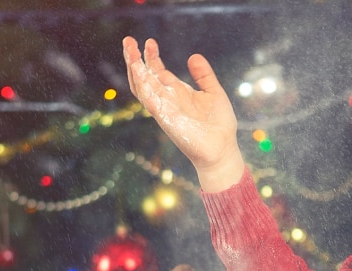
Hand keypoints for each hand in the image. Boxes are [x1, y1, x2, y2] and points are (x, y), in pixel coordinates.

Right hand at [123, 36, 244, 191]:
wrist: (222, 149)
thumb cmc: (219, 125)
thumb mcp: (214, 92)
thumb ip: (204, 75)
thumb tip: (193, 56)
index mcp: (177, 92)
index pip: (157, 71)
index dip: (151, 57)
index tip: (149, 42)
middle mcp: (167, 99)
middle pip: (144, 77)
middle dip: (135, 59)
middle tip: (129, 40)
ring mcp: (164, 108)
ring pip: (142, 87)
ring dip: (134, 70)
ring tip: (130, 52)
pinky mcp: (166, 118)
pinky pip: (149, 101)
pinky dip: (143, 86)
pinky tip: (139, 72)